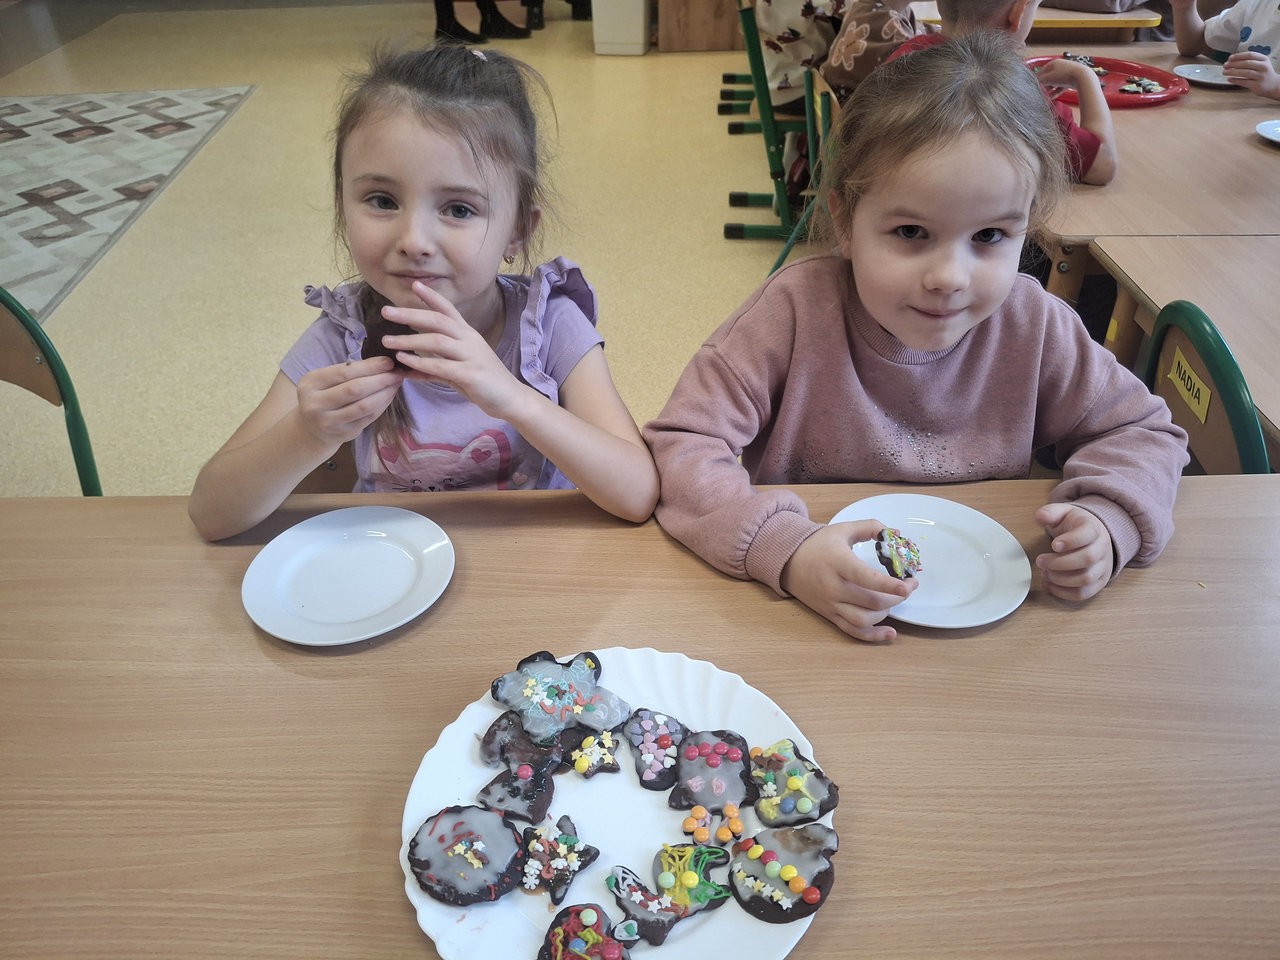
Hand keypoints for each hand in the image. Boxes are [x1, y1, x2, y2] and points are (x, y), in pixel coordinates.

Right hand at [296, 356, 403, 444]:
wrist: (311, 429)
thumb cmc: (322, 396)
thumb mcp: (323, 380)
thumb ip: (346, 372)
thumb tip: (382, 362)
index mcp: (310, 384)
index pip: (344, 372)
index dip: (369, 366)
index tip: (388, 361)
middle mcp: (316, 404)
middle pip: (355, 389)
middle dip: (381, 379)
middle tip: (397, 373)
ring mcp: (330, 422)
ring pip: (365, 406)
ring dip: (385, 393)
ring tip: (396, 383)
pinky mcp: (344, 433)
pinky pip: (369, 417)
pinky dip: (383, 404)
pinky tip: (390, 395)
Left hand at [381, 280, 524, 416]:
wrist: (510, 399)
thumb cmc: (483, 383)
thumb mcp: (457, 370)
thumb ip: (434, 366)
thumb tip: (407, 366)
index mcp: (467, 334)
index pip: (448, 309)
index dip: (432, 297)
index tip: (415, 285)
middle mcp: (469, 340)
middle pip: (438, 320)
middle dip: (410, 314)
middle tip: (386, 311)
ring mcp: (471, 356)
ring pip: (437, 341)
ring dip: (409, 340)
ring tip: (387, 341)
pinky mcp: (471, 374)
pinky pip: (442, 366)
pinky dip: (421, 363)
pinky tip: (404, 361)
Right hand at [780, 521, 917, 642]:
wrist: (789, 561)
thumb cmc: (819, 544)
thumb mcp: (843, 529)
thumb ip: (870, 527)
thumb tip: (896, 534)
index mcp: (838, 563)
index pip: (865, 577)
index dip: (888, 584)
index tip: (908, 585)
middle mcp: (833, 586)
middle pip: (870, 601)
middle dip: (896, 597)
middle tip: (909, 587)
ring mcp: (831, 604)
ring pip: (864, 619)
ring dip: (886, 613)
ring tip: (894, 600)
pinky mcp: (829, 615)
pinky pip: (852, 631)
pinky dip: (873, 636)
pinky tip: (890, 633)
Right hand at [1033, 57, 1093, 92]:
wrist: (1082, 77)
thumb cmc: (1064, 75)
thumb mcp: (1048, 78)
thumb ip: (1039, 81)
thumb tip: (1034, 83)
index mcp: (1053, 63)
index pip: (1041, 71)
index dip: (1037, 80)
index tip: (1033, 87)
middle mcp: (1060, 66)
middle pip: (1048, 77)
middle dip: (1044, 86)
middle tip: (1039, 93)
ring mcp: (1066, 73)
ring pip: (1055, 83)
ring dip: (1049, 90)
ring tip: (1045, 97)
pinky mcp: (1071, 80)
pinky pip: (1061, 86)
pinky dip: (1056, 92)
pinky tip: (1052, 98)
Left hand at [1033, 503, 1113, 601]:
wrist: (1093, 536)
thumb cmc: (1075, 526)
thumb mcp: (1063, 513)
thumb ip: (1051, 512)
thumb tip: (1040, 516)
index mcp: (1093, 529)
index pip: (1088, 534)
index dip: (1071, 541)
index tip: (1054, 545)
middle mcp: (1102, 548)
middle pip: (1087, 558)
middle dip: (1059, 563)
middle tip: (1040, 561)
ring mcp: (1103, 567)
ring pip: (1086, 578)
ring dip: (1061, 579)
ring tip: (1044, 573)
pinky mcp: (1098, 582)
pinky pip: (1084, 593)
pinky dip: (1064, 593)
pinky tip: (1049, 584)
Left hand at [1223, 51, 1279, 98]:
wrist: (1274, 85)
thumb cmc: (1263, 74)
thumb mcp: (1261, 64)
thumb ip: (1250, 61)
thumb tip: (1232, 60)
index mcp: (1264, 59)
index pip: (1250, 55)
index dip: (1239, 56)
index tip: (1230, 58)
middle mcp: (1263, 67)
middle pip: (1246, 63)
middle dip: (1234, 64)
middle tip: (1225, 65)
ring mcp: (1260, 76)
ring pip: (1245, 72)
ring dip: (1233, 72)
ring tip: (1225, 72)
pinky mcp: (1257, 85)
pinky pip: (1244, 82)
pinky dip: (1236, 80)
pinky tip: (1229, 79)